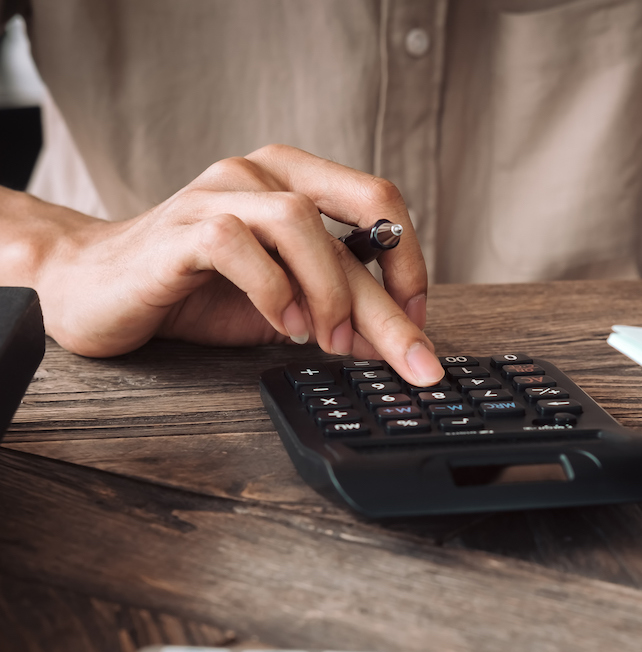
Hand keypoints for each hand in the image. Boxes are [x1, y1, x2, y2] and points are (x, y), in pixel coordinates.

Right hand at [23, 144, 444, 384]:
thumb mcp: (285, 309)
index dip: (411, 264)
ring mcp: (217, 192)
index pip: (380, 202)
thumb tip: (394, 344)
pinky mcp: (178, 229)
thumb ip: (337, 317)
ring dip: (329, 290)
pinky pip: (236, 243)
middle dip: (393, 298)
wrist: (93, 289)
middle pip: (357, 213)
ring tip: (327, 340)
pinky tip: (283, 326)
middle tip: (414, 358)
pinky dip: (272, 290)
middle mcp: (261, 173)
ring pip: (300, 219)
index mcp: (295, 180)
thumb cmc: (194, 292)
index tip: (418, 322)